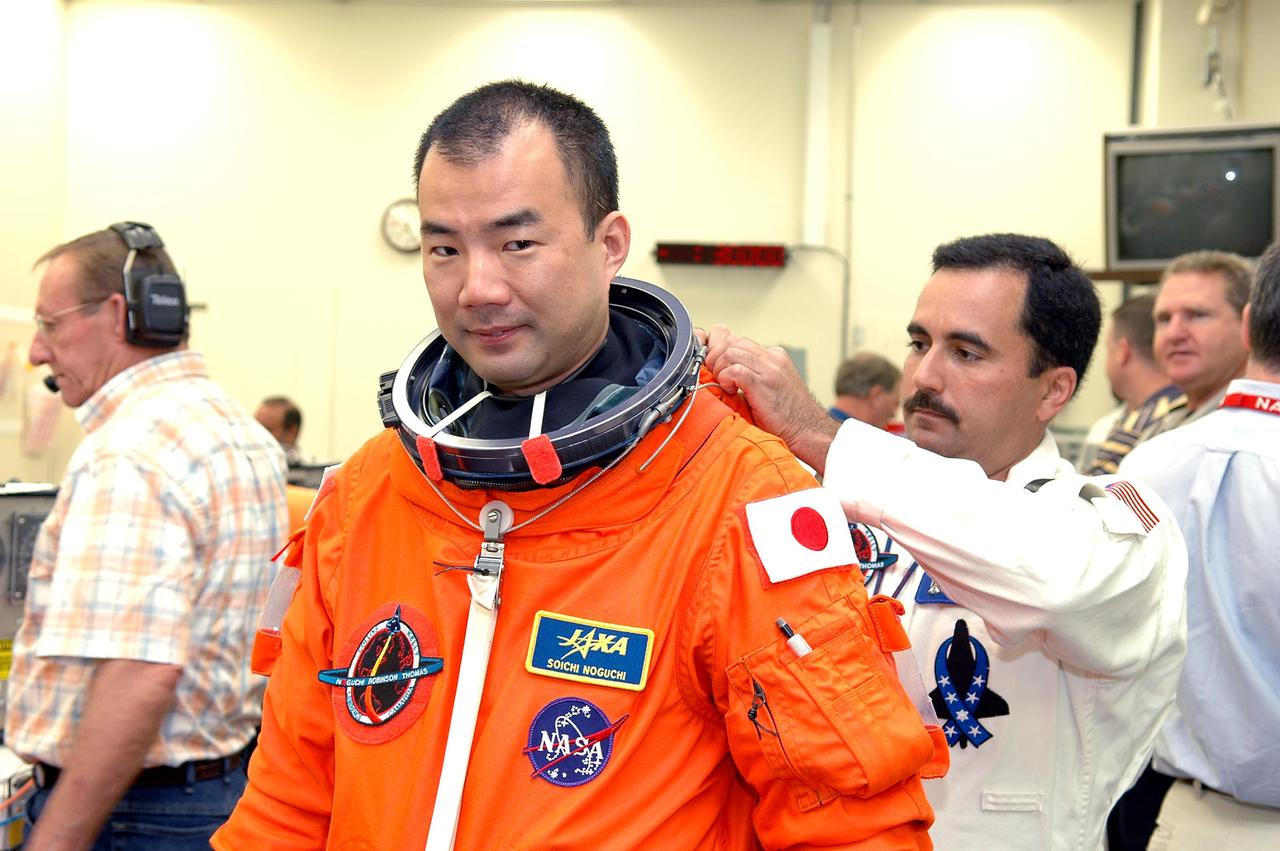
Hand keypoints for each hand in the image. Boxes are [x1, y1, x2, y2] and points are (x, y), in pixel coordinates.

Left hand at [701, 324, 838, 472]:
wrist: (809, 432)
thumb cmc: (787, 417)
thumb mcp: (767, 389)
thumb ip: (749, 375)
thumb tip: (723, 372)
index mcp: (774, 356)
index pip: (737, 340)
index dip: (719, 352)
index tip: (714, 368)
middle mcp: (772, 357)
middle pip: (730, 341)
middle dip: (715, 358)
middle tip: (716, 378)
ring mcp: (769, 368)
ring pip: (730, 351)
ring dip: (720, 370)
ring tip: (726, 387)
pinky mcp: (764, 383)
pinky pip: (734, 370)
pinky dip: (726, 379)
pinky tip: (731, 392)